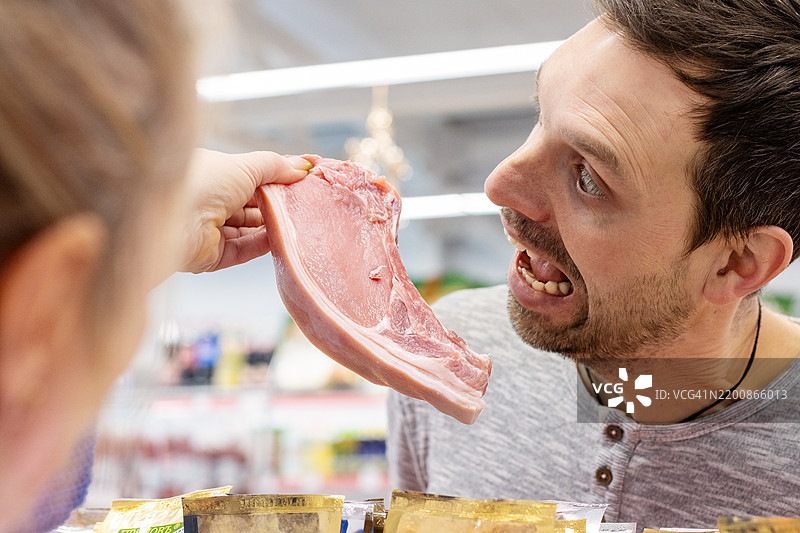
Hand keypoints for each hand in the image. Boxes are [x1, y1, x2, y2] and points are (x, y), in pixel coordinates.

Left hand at [180, 149, 311, 272]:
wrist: (173, 220)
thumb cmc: (203, 183)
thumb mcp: (245, 165)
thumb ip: (275, 166)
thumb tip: (301, 167)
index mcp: (210, 174)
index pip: (248, 177)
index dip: (275, 177)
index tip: (302, 177)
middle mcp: (208, 201)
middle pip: (251, 204)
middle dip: (278, 202)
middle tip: (306, 200)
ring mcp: (209, 230)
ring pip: (250, 228)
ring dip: (274, 224)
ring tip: (299, 220)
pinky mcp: (212, 256)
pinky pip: (244, 249)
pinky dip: (264, 244)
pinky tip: (283, 237)